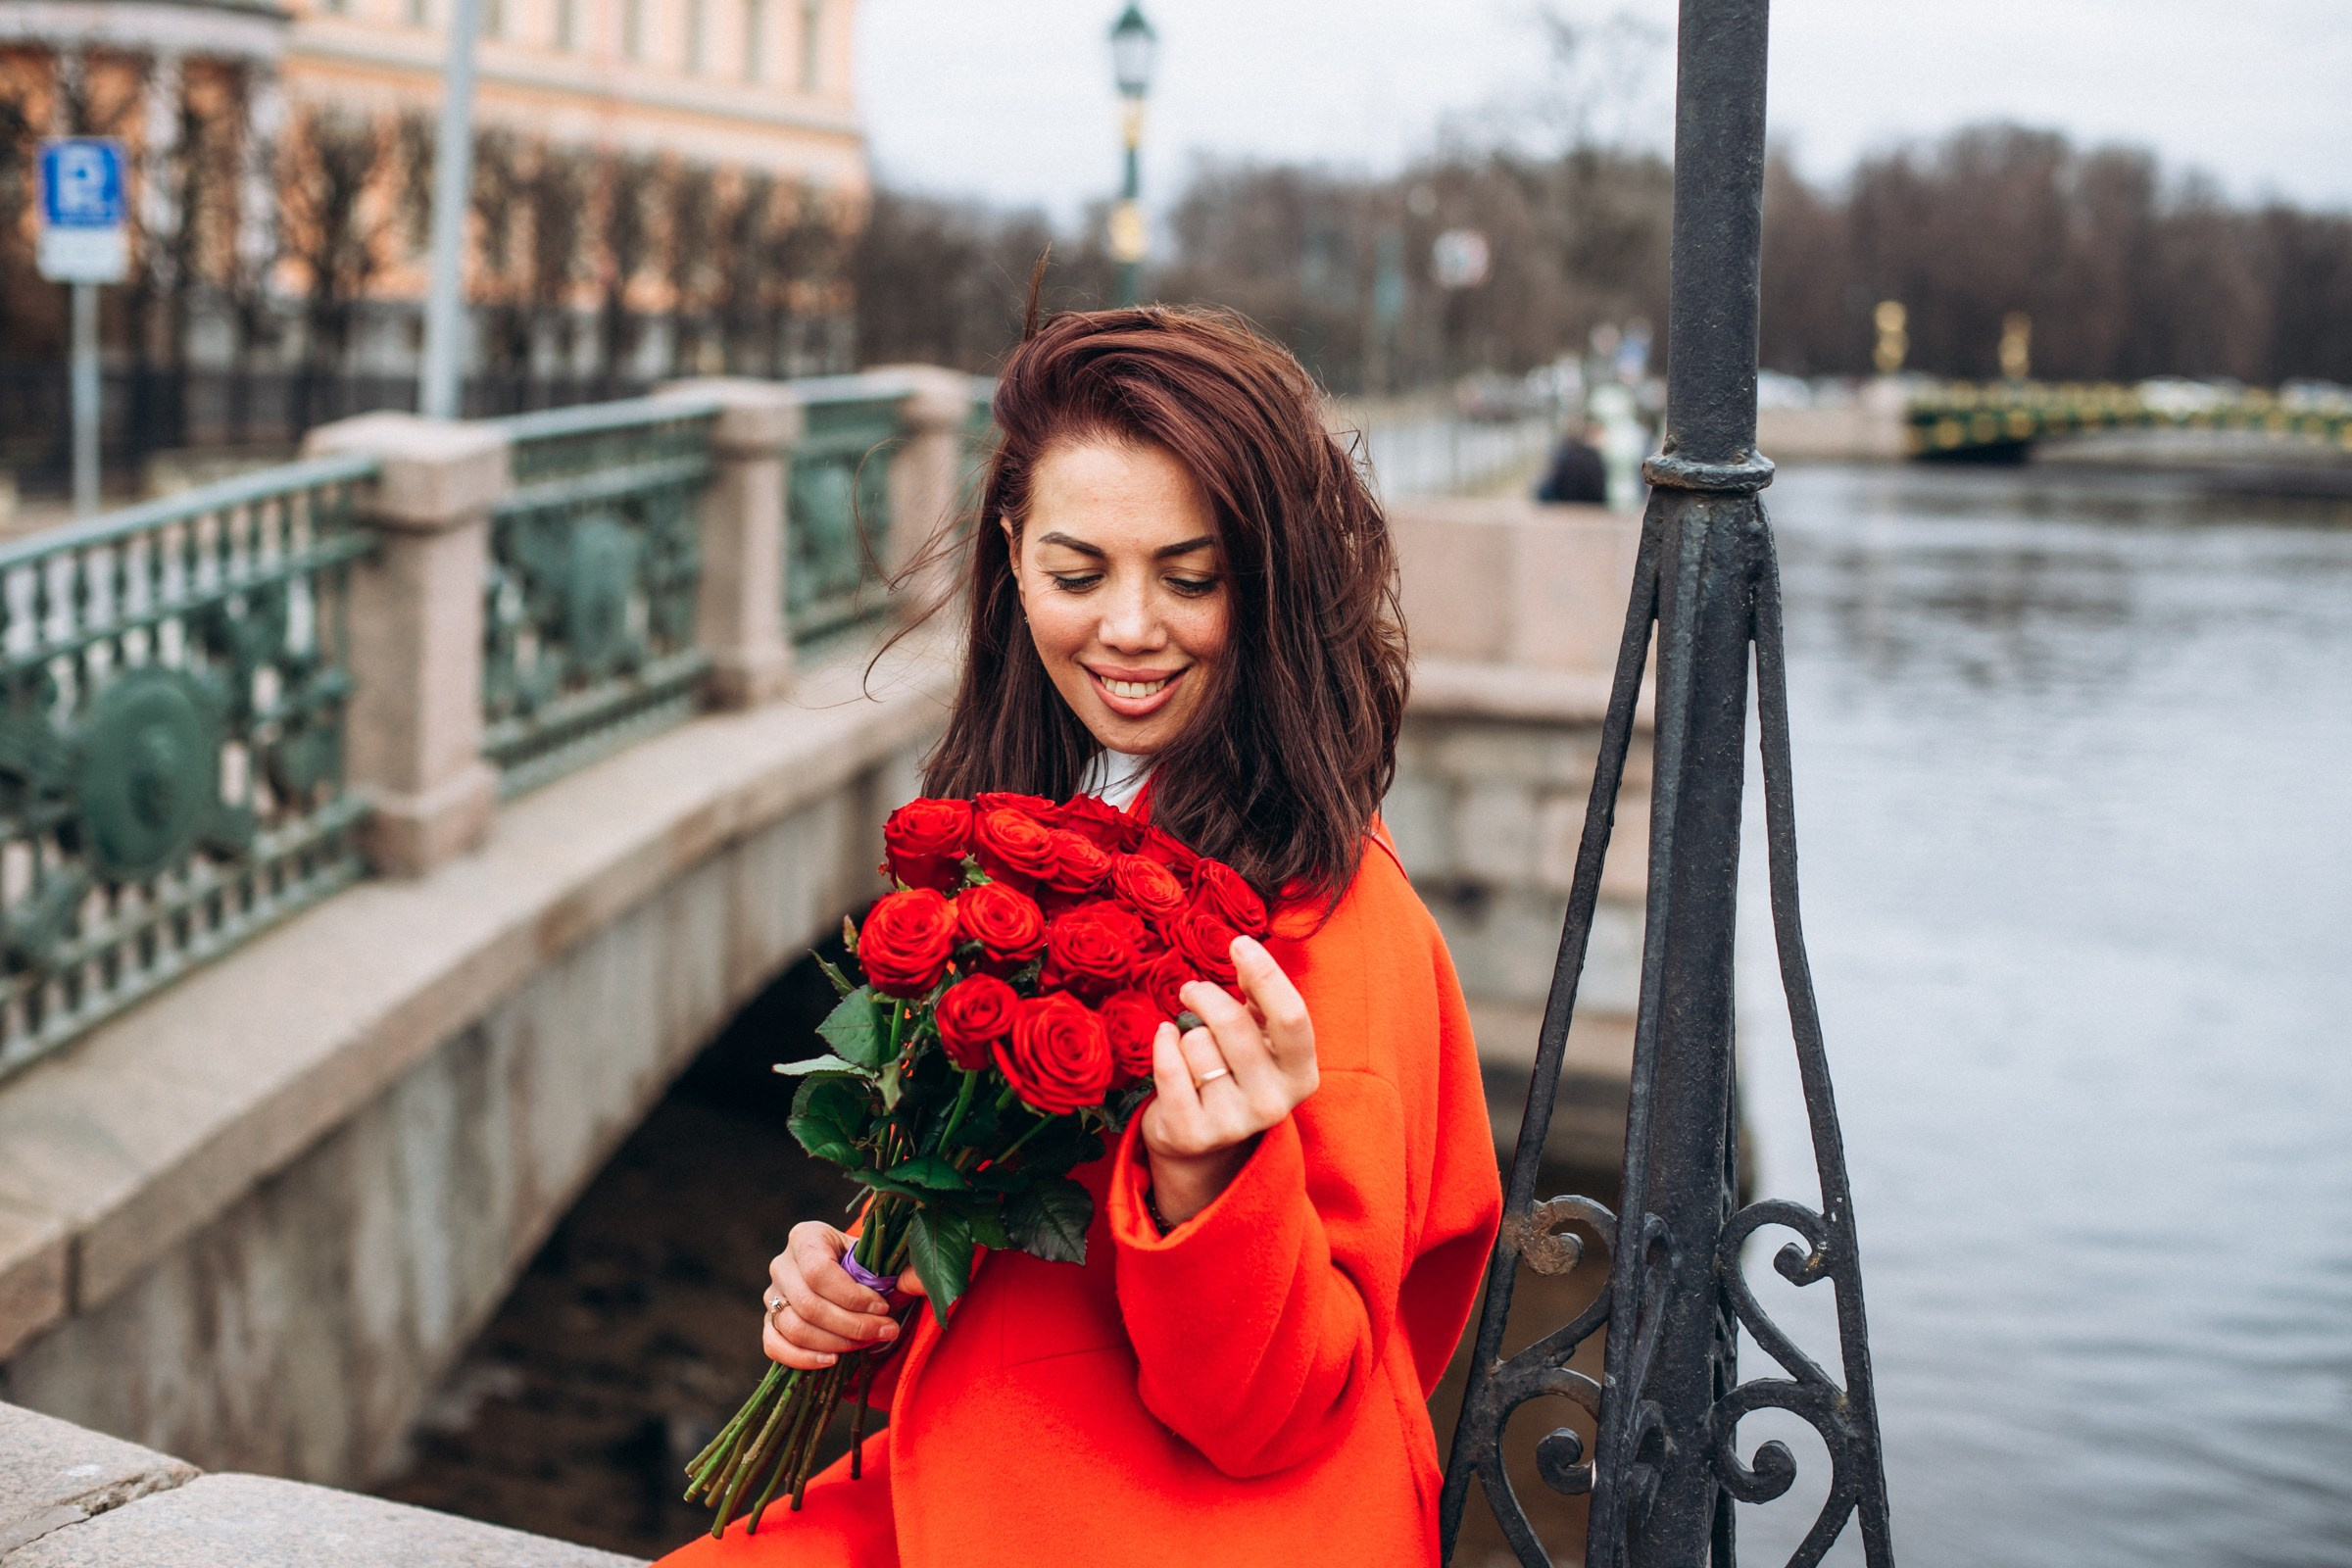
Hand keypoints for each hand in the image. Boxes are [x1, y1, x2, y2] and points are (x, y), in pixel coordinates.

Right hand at [761, 1221, 924, 1369]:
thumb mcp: (879, 1255)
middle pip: (809, 1304)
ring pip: (795, 1328)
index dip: (852, 1296)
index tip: (883, 1307)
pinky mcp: (769, 1322)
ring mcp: (772, 1295)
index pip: (819, 1272)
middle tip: (886, 1331)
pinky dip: (802, 1358)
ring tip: (868, 1344)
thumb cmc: (865, 1262)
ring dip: (835, 1343)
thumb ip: (899, 1267)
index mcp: (806, 1237)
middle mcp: (782, 1264)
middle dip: (852, 1325)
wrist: (845, 1273)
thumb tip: (917, 1283)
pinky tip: (833, 1361)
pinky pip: (774, 1345)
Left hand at [1140, 934, 1318, 1225]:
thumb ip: (1260, 995)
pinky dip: (1162, 1044)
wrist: (1201, 1136)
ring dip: (1187, 1033)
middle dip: (1205, 994)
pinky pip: (1169, 1067)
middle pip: (1233, 1024)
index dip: (1266, 974)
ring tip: (1192, 1045)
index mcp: (1301, 1074)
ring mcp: (1233, 1124)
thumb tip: (1244, 951)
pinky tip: (1165, 1040)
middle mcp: (1274, 1104)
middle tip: (1192, 989)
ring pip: (1196, 1043)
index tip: (1239, 944)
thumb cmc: (1234, 1068)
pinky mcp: (1193, 1135)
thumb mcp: (1260, 1034)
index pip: (1291, 1017)